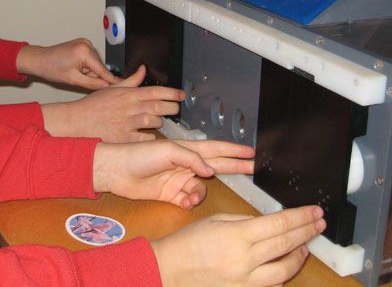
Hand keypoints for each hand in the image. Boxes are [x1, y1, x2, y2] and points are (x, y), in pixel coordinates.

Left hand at [16, 39, 118, 89]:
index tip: (123, 86)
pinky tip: (75, 68)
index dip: (112, 80)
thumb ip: (92, 83)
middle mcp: (86, 44)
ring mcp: (85, 42)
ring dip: (89, 72)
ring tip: (74, 73)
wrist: (40, 60)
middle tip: (79, 80)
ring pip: (96, 64)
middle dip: (94, 76)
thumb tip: (107, 86)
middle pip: (100, 67)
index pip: (102, 70)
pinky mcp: (83, 44)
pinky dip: (87, 66)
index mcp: (84, 52)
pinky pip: (91, 59)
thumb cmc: (52, 69)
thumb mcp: (73, 80)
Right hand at [41, 65, 183, 141]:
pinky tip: (148, 135)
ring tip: (158, 122)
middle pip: (160, 107)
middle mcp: (130, 108)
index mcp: (128, 94)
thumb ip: (131, 80)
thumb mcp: (112, 89)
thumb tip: (143, 69)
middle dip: (171, 108)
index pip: (156, 90)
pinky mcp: (124, 138)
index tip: (180, 95)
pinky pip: (145, 139)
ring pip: (154, 122)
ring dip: (159, 122)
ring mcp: (127, 123)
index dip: (172, 93)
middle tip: (174, 109)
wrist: (77, 122)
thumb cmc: (93, 106)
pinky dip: (150, 138)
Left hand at [92, 139, 254, 207]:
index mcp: (186, 150)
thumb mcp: (167, 151)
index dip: (233, 150)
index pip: (216, 149)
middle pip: (216, 166)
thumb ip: (191, 158)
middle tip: (252, 169)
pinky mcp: (171, 195)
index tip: (250, 152)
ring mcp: (179, 180)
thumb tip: (210, 170)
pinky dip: (190, 203)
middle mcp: (185, 164)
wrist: (116, 171)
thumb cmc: (138, 155)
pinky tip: (184, 202)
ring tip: (191, 195)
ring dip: (200, 193)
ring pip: (202, 189)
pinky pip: (189, 201)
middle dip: (234, 167)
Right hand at [151, 206, 325, 286]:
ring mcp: (246, 281)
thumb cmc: (188, 242)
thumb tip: (267, 223)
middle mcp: (245, 260)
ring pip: (285, 270)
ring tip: (305, 246)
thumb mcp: (215, 220)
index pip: (278, 224)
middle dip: (306, 232)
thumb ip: (244, 221)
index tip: (315, 211)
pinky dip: (282, 274)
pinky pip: (271, 286)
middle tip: (319, 223)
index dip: (300, 217)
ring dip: (299, 256)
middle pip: (286, 245)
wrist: (169, 269)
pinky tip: (285, 265)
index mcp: (237, 236)